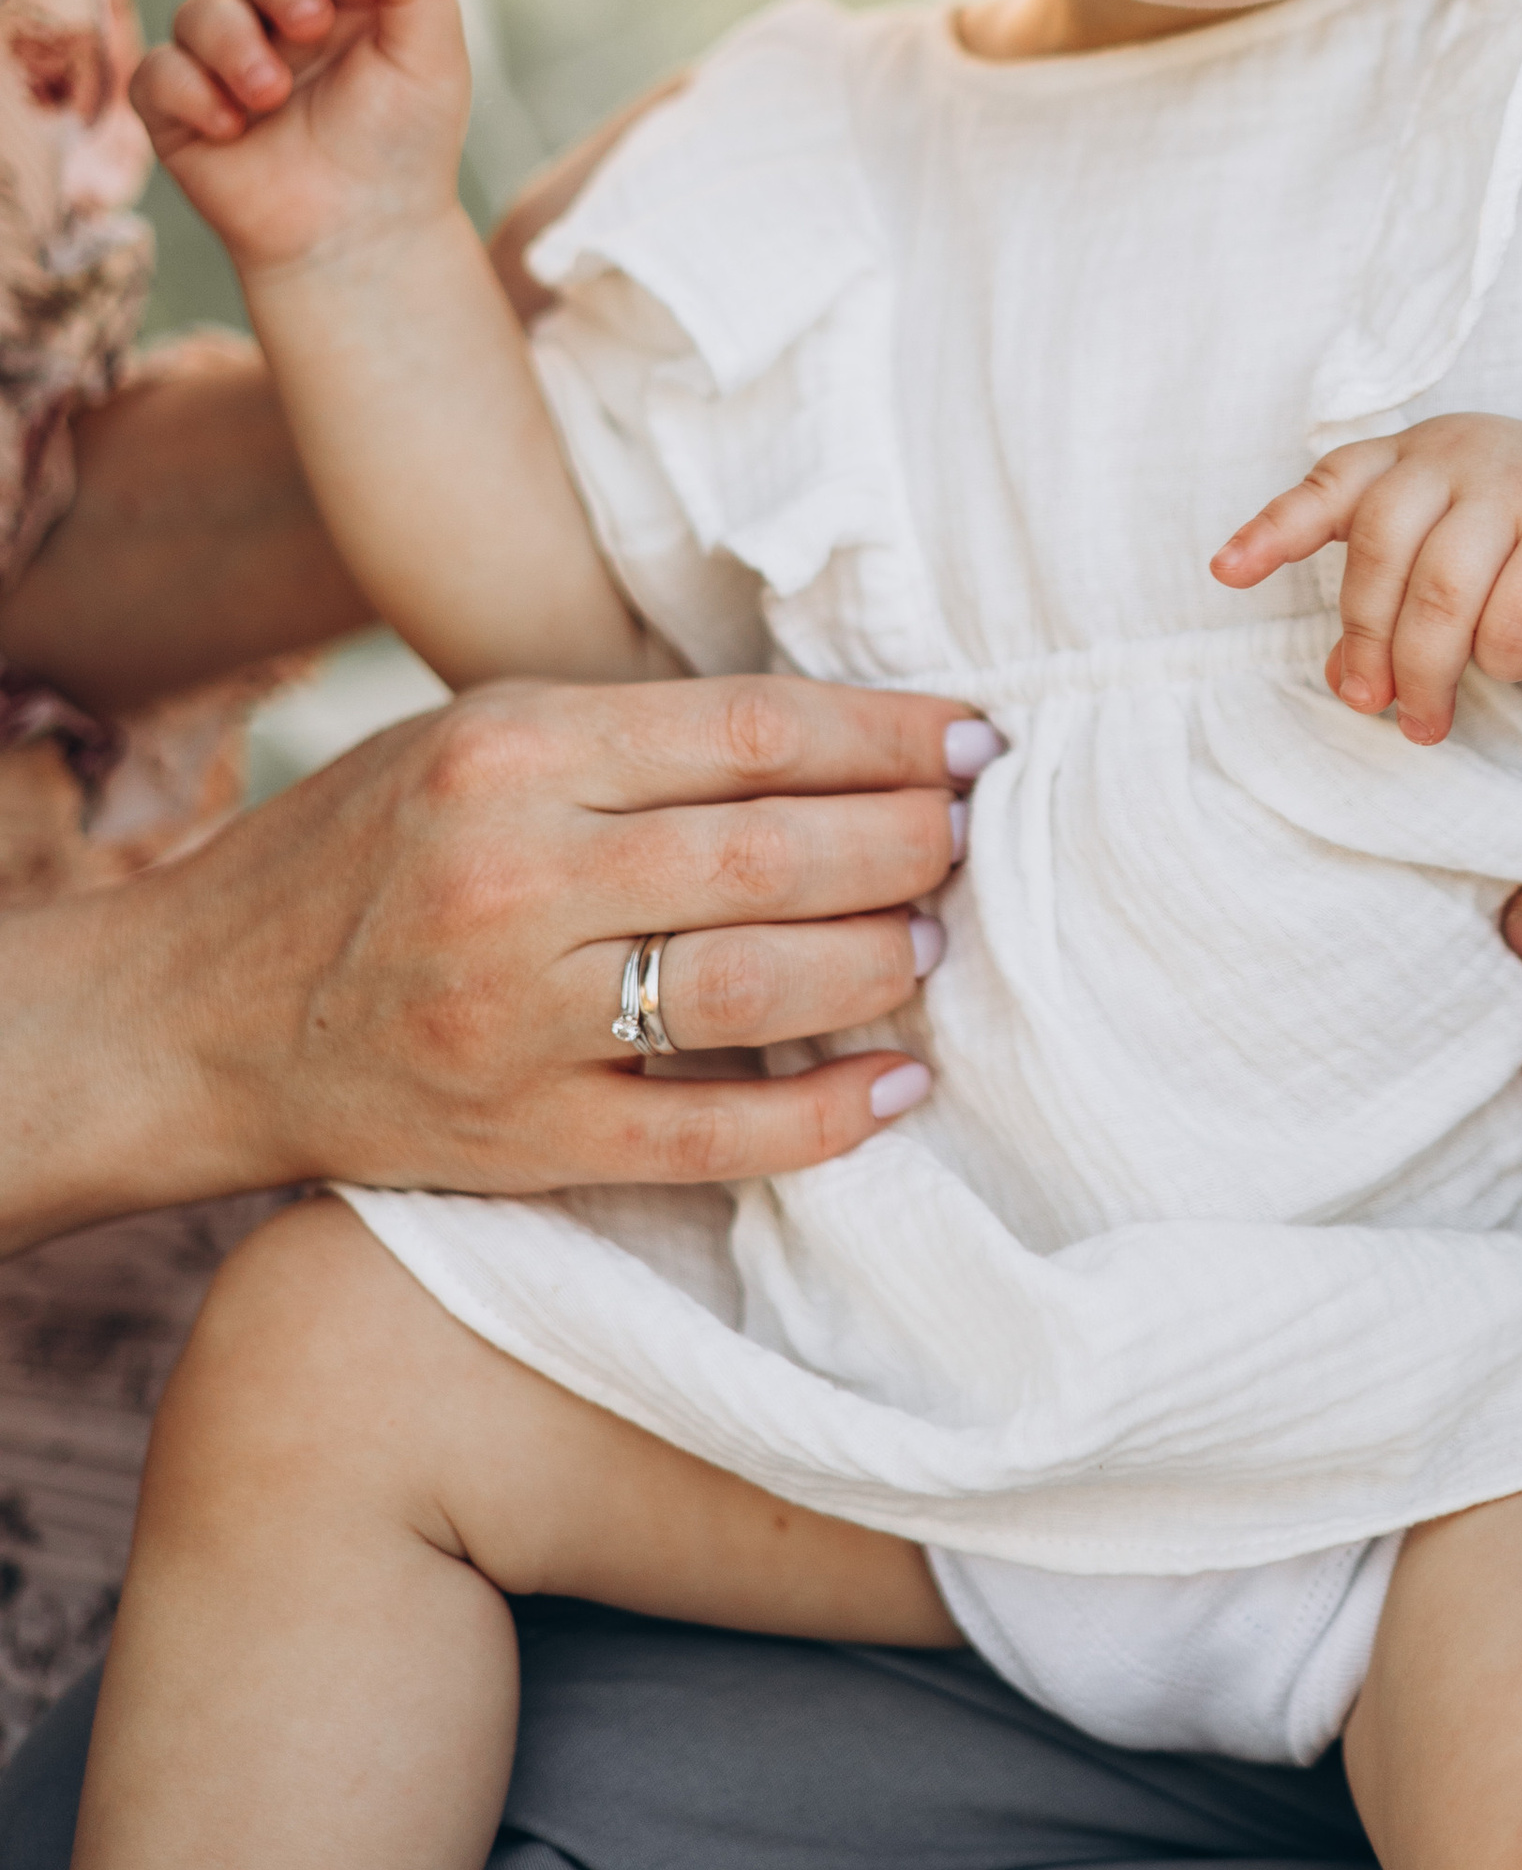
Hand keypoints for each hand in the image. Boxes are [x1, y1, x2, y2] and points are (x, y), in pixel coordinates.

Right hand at [0, 672, 993, 1246]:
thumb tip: (840, 735)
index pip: (755, 731)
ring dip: (879, 962)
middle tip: (976, 838)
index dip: (891, 735)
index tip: (980, 738)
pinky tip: (900, 1084)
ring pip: (753, 985)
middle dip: (908, 843)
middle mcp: (516, 879)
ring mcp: (517, 1020)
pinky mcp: (521, 1139)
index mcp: (513, 750)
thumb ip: (635, 734)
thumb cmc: (361, 849)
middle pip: (772, 855)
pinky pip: (709, 1135)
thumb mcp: (476, 736)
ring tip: (936, 938)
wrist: (192, 1016)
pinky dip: (825, 1115)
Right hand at [132, 0, 467, 277]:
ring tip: (269, 96)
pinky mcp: (182, 109)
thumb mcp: (431, 60)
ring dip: (232, 45)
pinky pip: (156, 73)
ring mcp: (229, 64)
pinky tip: (230, 127)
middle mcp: (284, 24)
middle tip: (309, 25)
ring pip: (200, 12)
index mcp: (347, 2)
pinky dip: (188, 90)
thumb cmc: (403, 144)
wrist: (361, 235)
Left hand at [1216, 415, 1521, 744]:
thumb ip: (1394, 592)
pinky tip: (1510, 666)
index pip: (1333, 484)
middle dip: (1368, 640)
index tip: (1226, 573)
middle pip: (1382, 552)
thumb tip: (1344, 675)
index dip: (1275, 529)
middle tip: (1366, 702)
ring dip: (1426, 672)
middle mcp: (1462, 455)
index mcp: (1416, 453)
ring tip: (1424, 721)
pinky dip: (1502, 660)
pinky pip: (1515, 620)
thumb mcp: (1453, 544)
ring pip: (1443, 593)